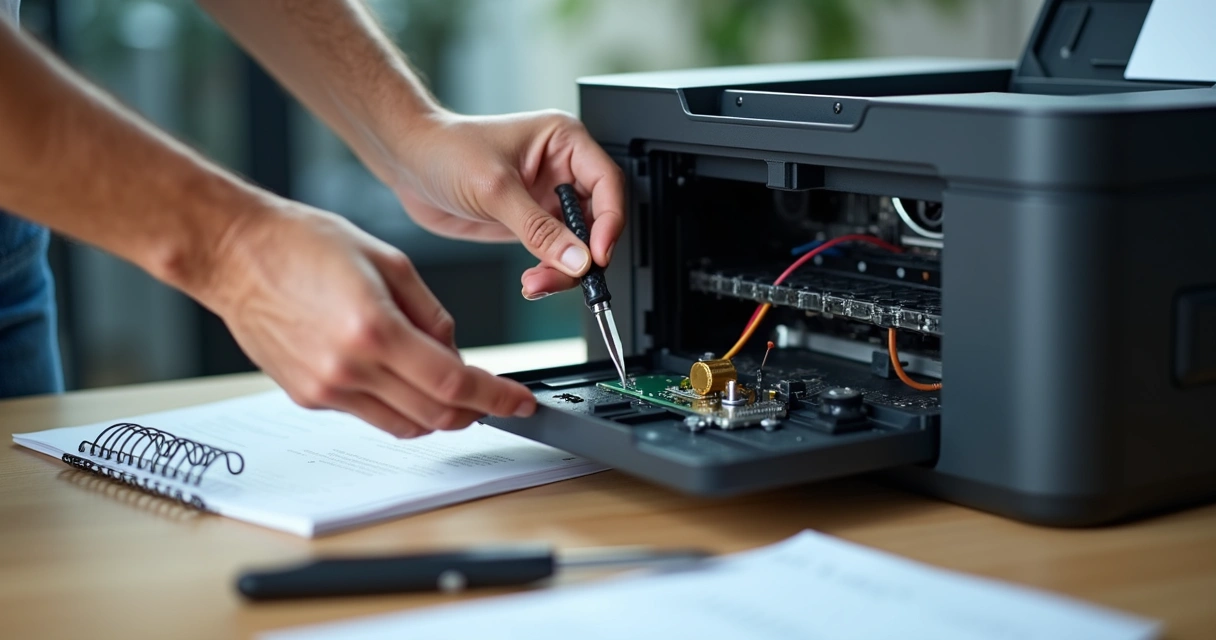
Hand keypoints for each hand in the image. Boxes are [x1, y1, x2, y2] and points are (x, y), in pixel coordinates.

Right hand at [199, 199, 536, 436]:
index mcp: (375, 330)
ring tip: (448, 385)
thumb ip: (431, 314)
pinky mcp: (308, 396)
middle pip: (434, 415)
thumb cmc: (304, 244)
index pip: (453, 383)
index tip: (520, 402)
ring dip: (437, 414)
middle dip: (474, 410)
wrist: (235, 254)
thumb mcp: (389, 262)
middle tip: (493, 397)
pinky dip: (398, 404)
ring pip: (404, 425)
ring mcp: (325, 389)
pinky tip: (399, 376)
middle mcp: (349, 369)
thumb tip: (456, 353)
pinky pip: (369, 414)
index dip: (495, 397)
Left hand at [387, 110, 624, 299]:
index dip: (610, 221)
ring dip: (563, 270)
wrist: (408, 164)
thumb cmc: (445, 150)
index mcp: (565, 142)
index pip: (607, 183)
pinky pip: (554, 255)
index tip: (598, 254)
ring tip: (537, 282)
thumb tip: (577, 260)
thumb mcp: (495, 189)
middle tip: (569, 276)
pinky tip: (532, 281)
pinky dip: (548, 274)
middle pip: (597, 219)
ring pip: (577, 244)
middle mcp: (562, 170)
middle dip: (584, 253)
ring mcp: (546, 199)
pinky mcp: (531, 224)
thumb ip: (538, 229)